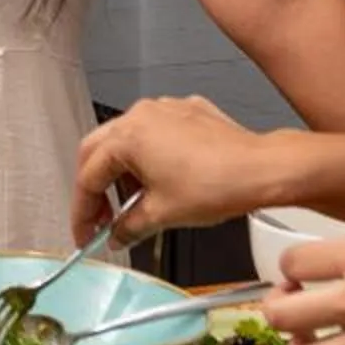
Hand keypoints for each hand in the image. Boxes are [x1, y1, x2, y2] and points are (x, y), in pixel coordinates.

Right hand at [70, 96, 292, 245]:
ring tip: (133, 204)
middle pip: (99, 152)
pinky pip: (155, 133)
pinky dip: (148, 158)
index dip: (83, 213)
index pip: (89, 177)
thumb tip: (117, 235)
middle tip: (99, 220)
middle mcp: (140, 114)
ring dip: (122, 172)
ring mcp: (164, 109)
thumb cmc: (216, 186)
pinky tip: (160, 181)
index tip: (86, 235)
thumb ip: (128, 226)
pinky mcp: (187, 112)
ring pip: (127, 139)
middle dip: (95, 189)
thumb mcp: (162, 215)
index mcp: (127, 137)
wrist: (261, 169)